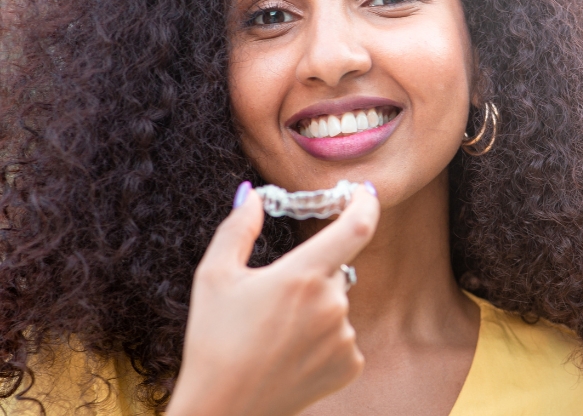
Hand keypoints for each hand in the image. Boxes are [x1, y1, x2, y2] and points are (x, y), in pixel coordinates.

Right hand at [167, 182, 379, 415]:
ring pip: (338, 306)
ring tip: (276, 337)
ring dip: (316, 311)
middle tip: (275, 301)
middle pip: (336, 270)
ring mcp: (345, 336)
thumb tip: (253, 194)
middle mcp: (332, 303)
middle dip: (313, 275)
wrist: (222, 410)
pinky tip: (291, 357)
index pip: (357, 225)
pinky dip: (323, 341)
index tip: (365, 191)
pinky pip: (344, 338)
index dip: (367, 201)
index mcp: (302, 274)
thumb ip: (238, 228)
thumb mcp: (214, 277)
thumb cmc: (212, 341)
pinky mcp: (351, 365)